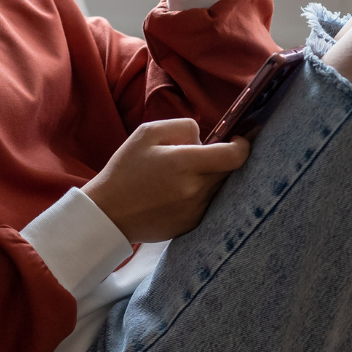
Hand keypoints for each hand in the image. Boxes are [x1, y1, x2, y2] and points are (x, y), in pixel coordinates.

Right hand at [82, 118, 249, 243]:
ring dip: (213, 177)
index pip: (234, 156)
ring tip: (187, 173)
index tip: (239, 138)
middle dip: (225, 159)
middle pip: (230, 171)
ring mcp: (195, 210)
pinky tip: (180, 191)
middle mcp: (194, 190)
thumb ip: (183, 127)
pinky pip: (209, 203)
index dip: (244, 144)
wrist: (107, 213)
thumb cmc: (125, 170)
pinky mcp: (192, 225)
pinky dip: (203, 194)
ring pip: (220, 187)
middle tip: (210, 152)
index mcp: (184, 163)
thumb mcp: (147, 133)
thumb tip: (205, 137)